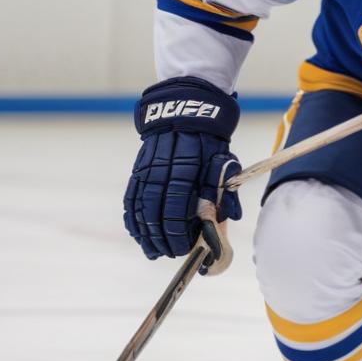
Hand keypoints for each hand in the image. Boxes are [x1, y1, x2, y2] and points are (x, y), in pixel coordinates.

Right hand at [123, 77, 241, 263]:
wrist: (187, 107)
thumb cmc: (210, 140)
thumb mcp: (222, 159)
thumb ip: (223, 187)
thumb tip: (231, 216)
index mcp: (188, 163)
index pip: (177, 202)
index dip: (178, 228)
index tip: (183, 247)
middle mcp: (163, 166)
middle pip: (156, 207)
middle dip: (161, 235)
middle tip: (170, 253)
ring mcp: (147, 166)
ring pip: (140, 205)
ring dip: (145, 232)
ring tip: (152, 251)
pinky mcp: (138, 167)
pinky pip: (130, 196)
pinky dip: (133, 218)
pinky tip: (138, 233)